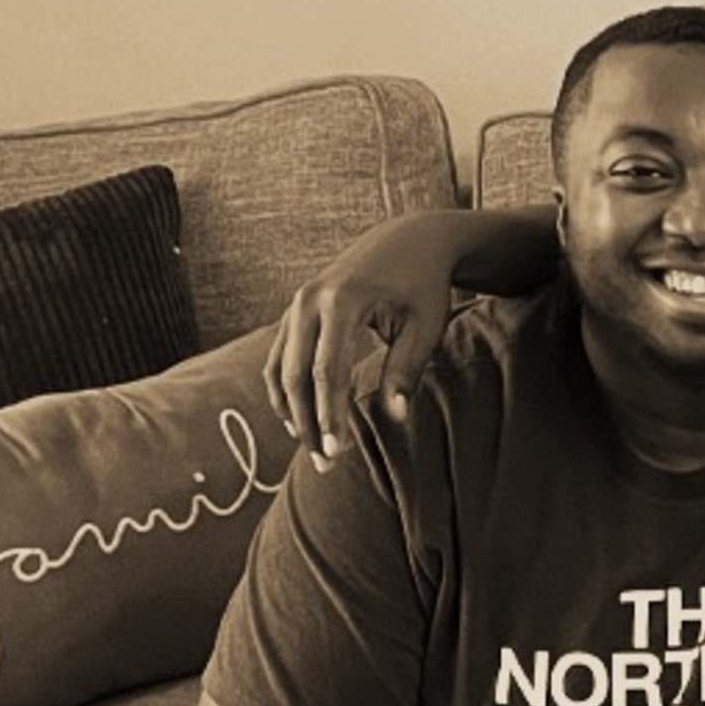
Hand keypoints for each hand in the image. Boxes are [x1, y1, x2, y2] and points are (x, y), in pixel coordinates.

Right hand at [264, 212, 481, 464]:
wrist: (408, 241)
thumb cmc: (423, 287)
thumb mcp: (424, 327)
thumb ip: (405, 370)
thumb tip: (395, 417)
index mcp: (341, 301)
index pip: (327, 372)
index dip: (330, 416)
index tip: (337, 455)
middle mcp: (308, 300)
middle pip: (297, 374)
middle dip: (308, 422)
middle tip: (325, 464)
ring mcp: (296, 303)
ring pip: (281, 367)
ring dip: (292, 411)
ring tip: (314, 448)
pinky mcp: (295, 310)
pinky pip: (279, 356)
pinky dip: (285, 389)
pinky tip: (300, 419)